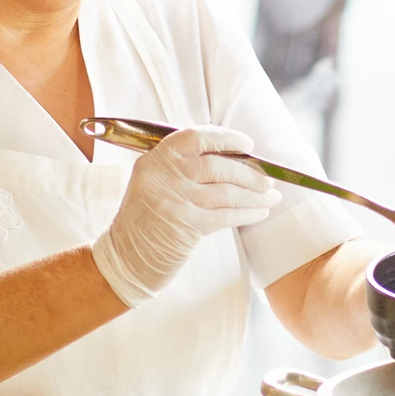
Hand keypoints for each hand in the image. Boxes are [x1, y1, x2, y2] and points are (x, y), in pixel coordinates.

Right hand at [90, 125, 273, 306]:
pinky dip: (247, 214)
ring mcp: (175, 199)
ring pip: (227, 192)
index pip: (196, 137)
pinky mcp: (186, 225)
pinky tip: (258, 213)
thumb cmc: (143, 222)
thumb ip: (181, 169)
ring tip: (271, 197)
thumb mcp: (153, 184)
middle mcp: (165, 175)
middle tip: (268, 180)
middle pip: (218, 166)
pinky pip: (226, 215)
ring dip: (254, 196)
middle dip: (249, 174)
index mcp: (156, 159)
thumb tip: (231, 160)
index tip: (247, 144)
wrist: (123, 258)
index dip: (226, 138)